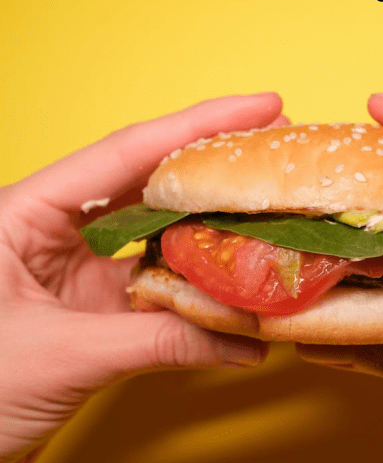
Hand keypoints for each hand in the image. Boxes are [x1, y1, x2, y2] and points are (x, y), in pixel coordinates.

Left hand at [0, 93, 282, 462]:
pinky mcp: (93, 297)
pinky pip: (156, 274)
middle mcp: (55, 226)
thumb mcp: (60, 357)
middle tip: (276, 142)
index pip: (126, 153)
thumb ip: (155, 340)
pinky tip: (233, 272)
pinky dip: (196, 275)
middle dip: (213, 158)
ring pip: (156, 225)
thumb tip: (242, 339)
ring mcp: (77, 262)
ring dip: (210, 216)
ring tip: (264, 199)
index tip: (260, 105)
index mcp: (26, 212)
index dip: (197, 124)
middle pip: (148, 177)